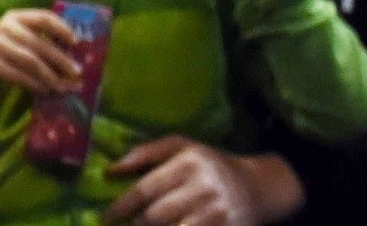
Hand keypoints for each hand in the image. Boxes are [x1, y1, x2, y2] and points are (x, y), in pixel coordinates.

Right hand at [0, 8, 79, 94]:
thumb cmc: (11, 51)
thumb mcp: (25, 39)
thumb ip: (45, 40)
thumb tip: (78, 55)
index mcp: (18, 17)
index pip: (44, 18)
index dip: (63, 29)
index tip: (76, 43)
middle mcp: (5, 27)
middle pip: (39, 43)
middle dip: (60, 59)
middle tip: (76, 72)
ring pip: (29, 60)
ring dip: (49, 75)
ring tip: (63, 86)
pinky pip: (16, 74)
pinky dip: (33, 82)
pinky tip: (45, 89)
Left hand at [106, 136, 301, 224]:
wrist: (259, 188)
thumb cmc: (212, 167)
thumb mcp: (185, 148)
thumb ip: (147, 153)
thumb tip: (109, 171)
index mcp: (192, 160)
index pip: (146, 189)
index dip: (121, 206)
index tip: (107, 217)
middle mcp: (206, 185)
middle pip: (154, 216)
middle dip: (136, 225)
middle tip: (130, 225)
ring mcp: (217, 211)